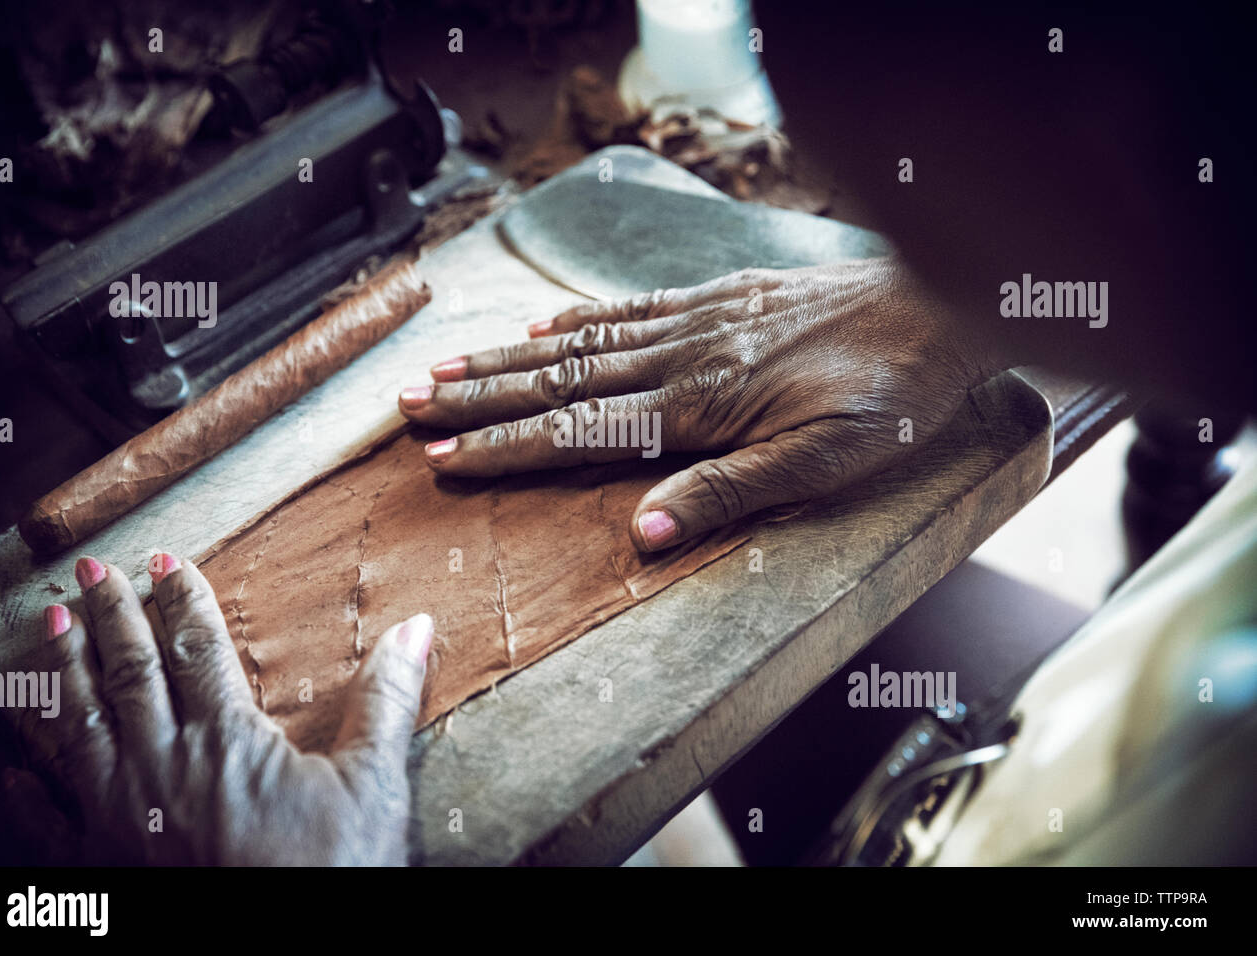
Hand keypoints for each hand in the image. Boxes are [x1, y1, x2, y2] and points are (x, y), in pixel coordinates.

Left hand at [13, 554, 430, 864]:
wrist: (285, 953)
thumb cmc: (332, 875)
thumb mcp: (373, 786)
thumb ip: (386, 701)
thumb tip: (415, 627)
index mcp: (226, 740)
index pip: (198, 649)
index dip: (182, 600)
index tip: (167, 562)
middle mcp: (162, 767)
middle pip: (130, 673)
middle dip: (111, 616)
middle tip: (91, 572)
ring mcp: (123, 817)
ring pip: (82, 726)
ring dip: (66, 671)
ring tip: (52, 628)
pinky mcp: (103, 867)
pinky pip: (49, 821)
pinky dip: (24, 792)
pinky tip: (10, 766)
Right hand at [399, 259, 1003, 550]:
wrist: (939, 305)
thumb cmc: (890, 393)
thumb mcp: (823, 463)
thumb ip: (728, 493)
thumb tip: (639, 534)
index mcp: (699, 407)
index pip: (580, 432)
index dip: (507, 446)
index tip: (444, 454)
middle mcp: (681, 360)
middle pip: (560, 382)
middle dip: (481, 397)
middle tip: (411, 405)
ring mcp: (695, 323)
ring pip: (580, 344)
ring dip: (507, 360)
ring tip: (447, 366)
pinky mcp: (717, 300)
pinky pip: (628, 310)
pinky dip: (574, 321)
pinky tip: (539, 329)